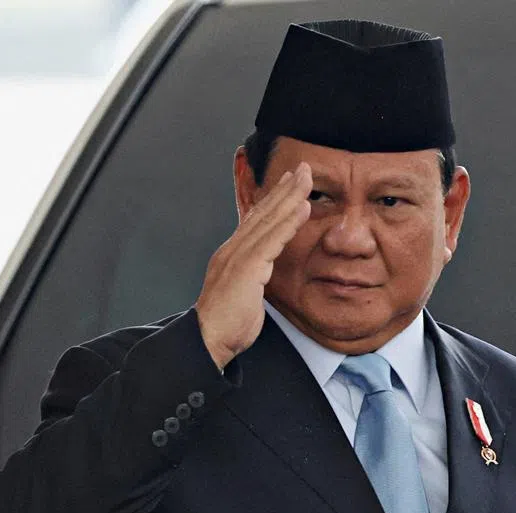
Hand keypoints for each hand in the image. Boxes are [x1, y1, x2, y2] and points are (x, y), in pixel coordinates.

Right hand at [195, 163, 312, 368]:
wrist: (208, 339)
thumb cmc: (227, 324)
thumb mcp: (244, 294)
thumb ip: (254, 278)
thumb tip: (263, 274)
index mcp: (233, 255)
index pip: (256, 221)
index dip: (274, 200)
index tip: (290, 184)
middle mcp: (233, 249)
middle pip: (262, 212)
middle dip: (284, 188)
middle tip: (303, 168)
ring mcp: (238, 256)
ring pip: (268, 219)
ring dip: (290, 196)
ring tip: (307, 178)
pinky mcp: (246, 268)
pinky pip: (272, 239)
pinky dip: (289, 221)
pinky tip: (303, 206)